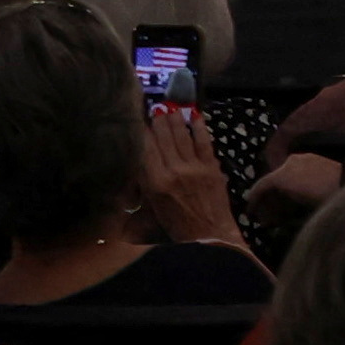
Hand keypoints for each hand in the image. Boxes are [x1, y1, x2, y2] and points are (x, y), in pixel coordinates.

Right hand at [140, 102, 238, 259]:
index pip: (146, 150)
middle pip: (163, 139)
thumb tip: (134, 169)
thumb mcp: (151, 209)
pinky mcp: (211, 167)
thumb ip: (143, 187)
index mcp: (155, 183)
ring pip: (181, 137)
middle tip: (154, 108)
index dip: (142, 132)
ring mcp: (194, 168)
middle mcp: (173, 171)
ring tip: (170, 108)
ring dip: (175, 120)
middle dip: (158, 121)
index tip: (138, 120)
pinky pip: (204, 142)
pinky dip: (199, 128)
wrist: (210, 236)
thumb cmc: (177, 227)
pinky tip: (195, 116)